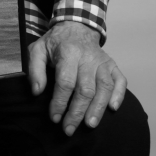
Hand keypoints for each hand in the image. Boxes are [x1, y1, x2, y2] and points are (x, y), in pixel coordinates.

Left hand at [29, 21, 126, 135]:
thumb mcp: (37, 49)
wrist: (76, 26)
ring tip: (89, 125)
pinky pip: (120, 81)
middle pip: (85, 89)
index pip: (65, 82)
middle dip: (77, 112)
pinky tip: (113, 108)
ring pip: (104, 88)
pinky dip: (120, 95)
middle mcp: (87, 58)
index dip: (60, 102)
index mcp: (67, 52)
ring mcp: (102, 61)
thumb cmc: (55, 42)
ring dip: (98, 108)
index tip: (54, 118)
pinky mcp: (112, 65)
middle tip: (69, 129)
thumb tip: (37, 92)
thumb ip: (35, 69)